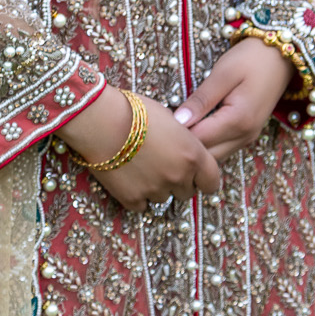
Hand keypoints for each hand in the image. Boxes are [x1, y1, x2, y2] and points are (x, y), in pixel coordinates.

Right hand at [63, 88, 219, 211]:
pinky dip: (138, 195)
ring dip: (158, 188)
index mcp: (193, 155)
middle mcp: (178, 176)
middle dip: (180, 182)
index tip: (197, 176)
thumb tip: (186, 149)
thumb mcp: (171, 120)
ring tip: (142, 167)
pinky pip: (142, 205)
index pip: (213, 182)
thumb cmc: (136, 110)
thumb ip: (184, 141)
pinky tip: (129, 177)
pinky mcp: (132, 199)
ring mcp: (155, 190)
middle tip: (164, 166)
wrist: (101, 120)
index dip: (205, 179)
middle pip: (188, 193)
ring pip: (164, 199)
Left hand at [174, 37, 292, 161]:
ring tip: (178, 128)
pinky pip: (222, 148)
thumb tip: (178, 122)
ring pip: (214, 156)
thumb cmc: (252, 58)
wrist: (281, 55)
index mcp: (238, 121)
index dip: (177, 136)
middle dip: (185, 147)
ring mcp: (248, 137)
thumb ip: (201, 100)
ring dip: (196, 147)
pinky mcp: (248, 134)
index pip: (198, 142)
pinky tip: (194, 127)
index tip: (160, 123)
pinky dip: (207, 144)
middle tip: (165, 128)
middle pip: (206, 157)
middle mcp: (245, 136)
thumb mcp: (223, 74)